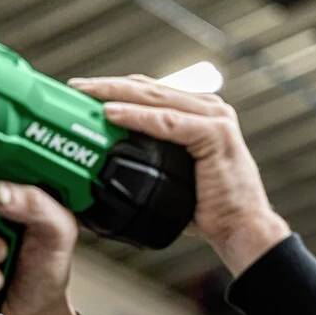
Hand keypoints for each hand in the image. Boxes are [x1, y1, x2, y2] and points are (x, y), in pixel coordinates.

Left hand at [68, 75, 290, 276]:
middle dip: (107, 86)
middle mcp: (209, 107)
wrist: (241, 228)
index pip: (150, 92)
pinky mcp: (215, 133)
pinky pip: (167, 121)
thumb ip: (149, 160)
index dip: (114, 88)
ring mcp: (215, 117)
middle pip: (148, 88)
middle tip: (74, 87)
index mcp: (199, 112)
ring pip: (154, 98)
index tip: (81, 91)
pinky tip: (111, 114)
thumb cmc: (207, 208)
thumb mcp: (172, 176)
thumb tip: (106, 163)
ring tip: (84, 94)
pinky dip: (137, 117)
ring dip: (116, 94)